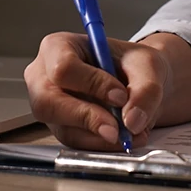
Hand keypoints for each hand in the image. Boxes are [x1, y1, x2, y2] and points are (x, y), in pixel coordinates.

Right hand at [24, 32, 171, 150]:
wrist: (135, 80)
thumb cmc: (131, 63)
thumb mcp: (146, 64)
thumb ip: (145, 89)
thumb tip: (132, 120)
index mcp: (58, 47)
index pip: (63, 68)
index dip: (91, 84)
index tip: (120, 96)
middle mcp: (44, 77)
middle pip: (48, 103)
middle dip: (86, 118)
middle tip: (117, 129)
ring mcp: (48, 105)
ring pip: (62, 129)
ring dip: (99, 135)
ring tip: (129, 132)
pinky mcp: (60, 127)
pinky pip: (74, 142)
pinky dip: (101, 143)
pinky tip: (121, 136)